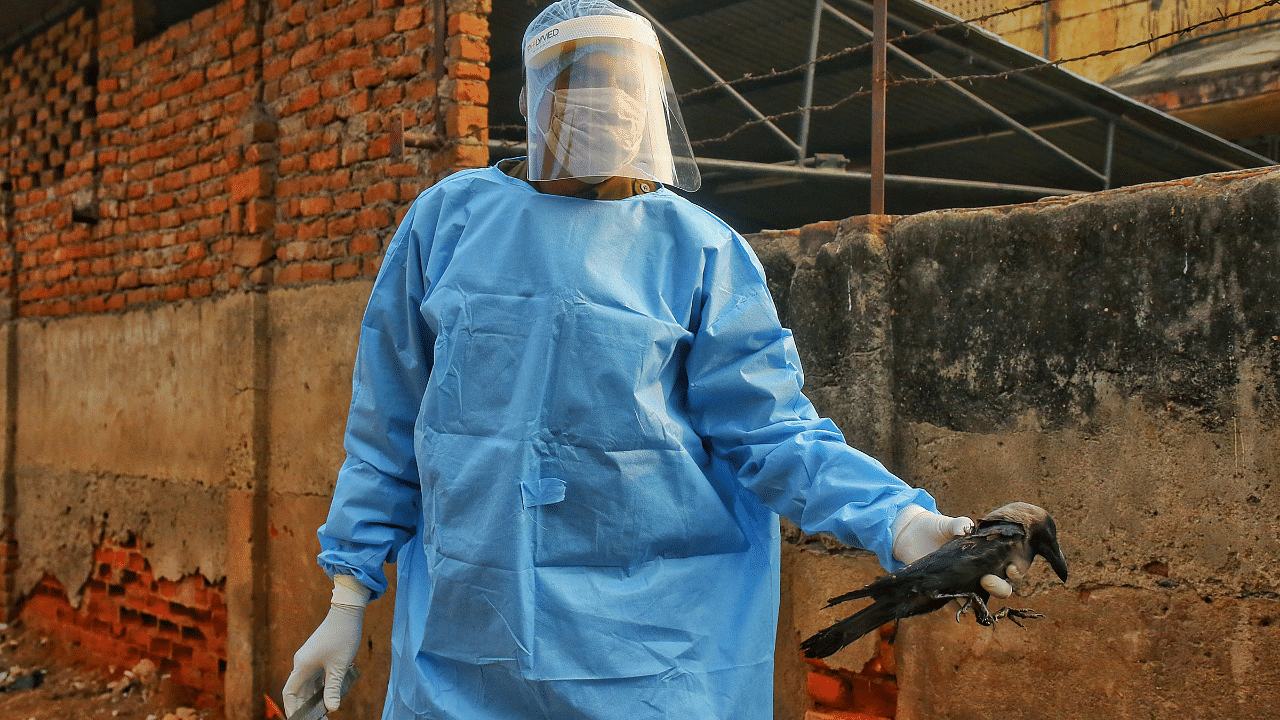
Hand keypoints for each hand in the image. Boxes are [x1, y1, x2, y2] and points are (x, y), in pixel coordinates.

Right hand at [282, 577, 368, 715]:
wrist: (347, 612)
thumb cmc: (342, 637)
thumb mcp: (339, 666)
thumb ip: (333, 688)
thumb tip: (331, 709)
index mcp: (302, 666)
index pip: (290, 692)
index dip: (292, 708)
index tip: (299, 719)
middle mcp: (302, 663)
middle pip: (299, 691)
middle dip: (306, 707)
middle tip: (318, 719)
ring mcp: (310, 659)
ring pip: (308, 685)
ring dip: (314, 698)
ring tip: (324, 712)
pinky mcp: (318, 656)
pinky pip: (315, 677)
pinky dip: (320, 688)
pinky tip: (329, 696)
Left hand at [892, 505, 1010, 596]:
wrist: (912, 535)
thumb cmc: (938, 528)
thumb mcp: (950, 524)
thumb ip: (960, 524)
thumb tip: (966, 528)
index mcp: (989, 555)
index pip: (1010, 566)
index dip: (1016, 569)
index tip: (1011, 568)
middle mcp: (982, 572)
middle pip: (1001, 588)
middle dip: (1000, 587)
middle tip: (987, 579)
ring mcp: (965, 583)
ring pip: (981, 599)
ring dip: (979, 599)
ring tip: (972, 591)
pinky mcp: (947, 591)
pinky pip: (956, 603)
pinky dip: (956, 604)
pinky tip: (953, 598)